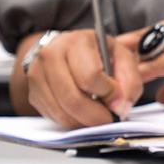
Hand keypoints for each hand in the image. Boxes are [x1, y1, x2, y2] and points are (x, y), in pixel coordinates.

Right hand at [20, 29, 141, 128]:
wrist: (68, 50)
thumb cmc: (97, 54)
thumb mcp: (122, 57)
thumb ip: (130, 80)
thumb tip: (120, 107)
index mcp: (76, 42)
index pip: (90, 76)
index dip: (108, 93)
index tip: (117, 96)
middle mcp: (51, 55)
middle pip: (73, 99)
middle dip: (96, 115)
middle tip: (109, 118)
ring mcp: (38, 75)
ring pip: (62, 112)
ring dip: (85, 121)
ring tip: (97, 115)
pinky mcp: (33, 93)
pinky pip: (54, 117)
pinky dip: (72, 122)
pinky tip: (82, 113)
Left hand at [117, 8, 163, 104]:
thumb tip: (163, 96)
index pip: (156, 33)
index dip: (135, 48)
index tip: (117, 61)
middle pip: (147, 37)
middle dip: (126, 56)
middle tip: (106, 72)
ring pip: (149, 49)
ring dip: (129, 67)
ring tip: (113, 82)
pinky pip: (159, 64)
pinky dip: (142, 76)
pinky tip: (132, 86)